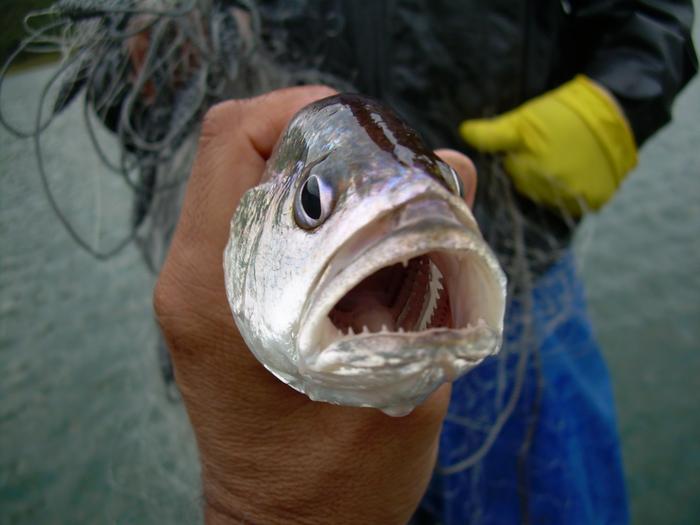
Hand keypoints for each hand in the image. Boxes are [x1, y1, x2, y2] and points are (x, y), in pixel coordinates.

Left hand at [153, 86, 477, 523]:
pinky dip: (309, 213)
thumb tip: (450, 172)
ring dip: (318, 178)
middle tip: (389, 169)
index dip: (302, 109)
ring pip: (249, 183)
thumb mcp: (405, 380)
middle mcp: (191, 276)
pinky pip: (255, 221)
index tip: (370, 130)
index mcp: (218, 289)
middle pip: (239, 151)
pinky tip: (361, 248)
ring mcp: (196, 287)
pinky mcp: (214, 301)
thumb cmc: (339, 486)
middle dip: (320, 141)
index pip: (232, 140)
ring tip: (382, 209)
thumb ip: (434, 273)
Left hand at [459, 75, 636, 214]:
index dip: (520, 156)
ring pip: (549, 196)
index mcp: (530, 164)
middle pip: (528, 185)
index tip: (534, 143)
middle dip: (534, 169)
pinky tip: (579, 172)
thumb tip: (464, 132)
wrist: (614, 112)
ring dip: (553, 182)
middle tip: (552, 148)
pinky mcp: (594, 199)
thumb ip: (492, 133)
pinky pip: (573, 204)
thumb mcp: (523, 119)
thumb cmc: (562, 113)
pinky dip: (573, 191)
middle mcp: (550, 182)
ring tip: (566, 158)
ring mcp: (573, 193)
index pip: (513, 171)